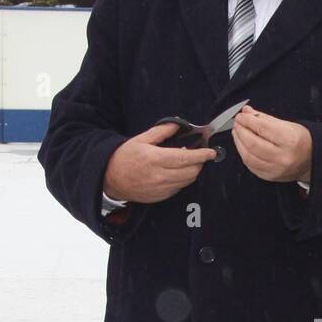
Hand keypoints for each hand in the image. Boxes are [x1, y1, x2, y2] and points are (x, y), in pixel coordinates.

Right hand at [103, 122, 217, 203]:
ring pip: (187, 181)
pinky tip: (178, 172)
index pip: (187, 157)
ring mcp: (161, 188)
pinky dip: (183, 180)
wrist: (110, 178)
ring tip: (189, 162)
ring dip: (193, 172)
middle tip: (201, 155)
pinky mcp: (161, 196)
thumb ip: (161, 131)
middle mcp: (160, 175)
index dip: (202, 155)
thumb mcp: (140, 139)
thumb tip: (178, 125)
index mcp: (156, 159)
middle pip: (191, 171)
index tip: (211, 152)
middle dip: (200, 163)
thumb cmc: (124, 157)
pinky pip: (179, 188)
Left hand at [232, 107, 312, 183]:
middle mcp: (283, 157)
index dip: (248, 121)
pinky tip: (242, 146)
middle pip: (253, 143)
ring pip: (248, 157)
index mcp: (289, 140)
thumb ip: (264, 118)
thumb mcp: (287, 124)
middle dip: (241, 131)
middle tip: (237, 124)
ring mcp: (276, 169)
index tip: (241, 116)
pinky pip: (250, 166)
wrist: (312, 160)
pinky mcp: (270, 177)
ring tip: (237, 133)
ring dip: (239, 143)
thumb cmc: (301, 141)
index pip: (262, 128)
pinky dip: (244, 154)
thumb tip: (246, 112)